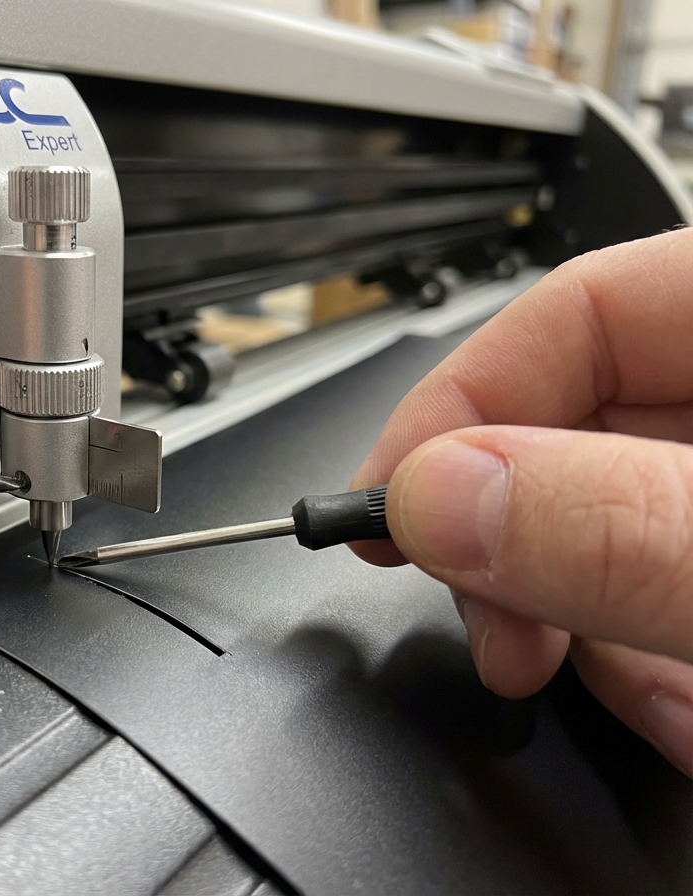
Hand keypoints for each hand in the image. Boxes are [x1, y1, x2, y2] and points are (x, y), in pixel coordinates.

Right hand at [351, 227, 692, 777]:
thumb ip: (621, 529)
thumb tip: (439, 496)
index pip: (579, 307)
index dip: (460, 402)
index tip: (388, 509)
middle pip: (577, 426)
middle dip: (509, 538)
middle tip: (477, 615)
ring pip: (607, 527)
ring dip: (579, 623)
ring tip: (605, 688)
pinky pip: (660, 595)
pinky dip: (646, 666)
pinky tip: (675, 708)